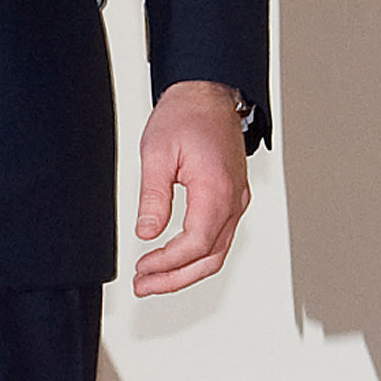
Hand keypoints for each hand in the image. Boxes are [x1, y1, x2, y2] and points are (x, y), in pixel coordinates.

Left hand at [132, 81, 250, 296]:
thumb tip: (146, 233)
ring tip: (153, 278)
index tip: (143, 267)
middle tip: (144, 286)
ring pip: (217, 251)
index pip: (196, 243)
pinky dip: (197, 255)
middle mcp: (234, 199)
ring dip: (185, 271)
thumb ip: (153, 198)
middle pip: (210, 257)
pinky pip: (219, 237)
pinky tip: (173, 260)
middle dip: (176, 278)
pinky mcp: (232, 199)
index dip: (168, 262)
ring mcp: (236, 201)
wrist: (208, 94)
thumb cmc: (185, 116)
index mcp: (216, 189)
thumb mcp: (157, 154)